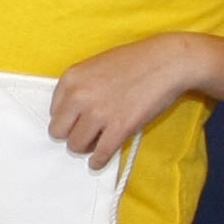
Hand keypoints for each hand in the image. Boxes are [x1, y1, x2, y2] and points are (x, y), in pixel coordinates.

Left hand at [47, 33, 211, 166]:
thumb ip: (79, 88)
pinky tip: (99, 160)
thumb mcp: (96, 66)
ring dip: (86, 147)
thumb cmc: (135, 62)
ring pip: (76, 146)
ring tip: (98, 142)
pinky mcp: (119, 128)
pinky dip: (98, 161)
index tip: (79, 120)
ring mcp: (98, 113)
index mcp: (71, 78)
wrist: (168, 61)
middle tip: (87, 133)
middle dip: (72, 134)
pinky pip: (99, 154)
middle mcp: (79, 96)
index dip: (68, 118)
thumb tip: (71, 115)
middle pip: (59, 132)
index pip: (54, 112)